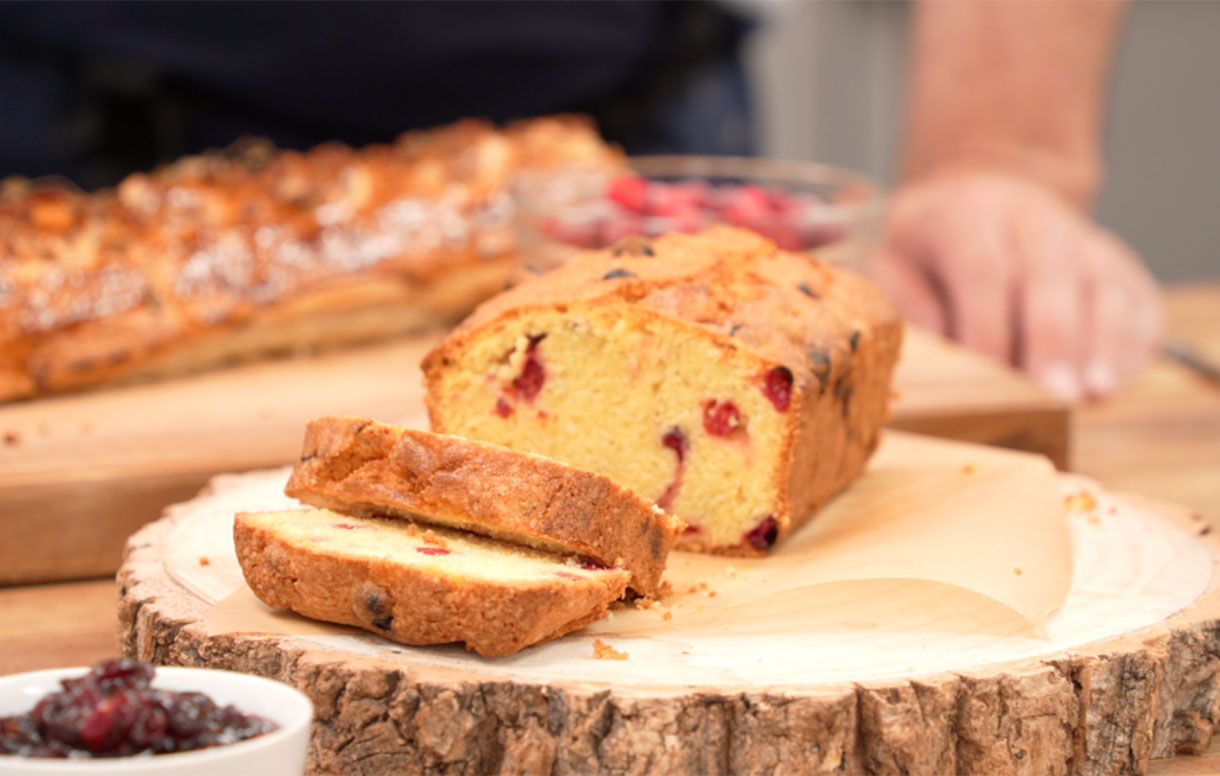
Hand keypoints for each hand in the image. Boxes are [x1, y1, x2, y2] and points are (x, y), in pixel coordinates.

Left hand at [872, 171, 1162, 400]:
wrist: (981, 200)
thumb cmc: (929, 247)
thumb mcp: (893, 259)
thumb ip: (906, 302)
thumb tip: (936, 352)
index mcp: (969, 215)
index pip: (984, 269)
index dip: (987, 326)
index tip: (988, 375)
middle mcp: (1033, 220)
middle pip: (1049, 280)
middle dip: (1052, 342)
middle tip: (1053, 396)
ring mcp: (1082, 240)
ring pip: (1102, 289)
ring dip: (1101, 345)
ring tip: (1093, 395)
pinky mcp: (1118, 264)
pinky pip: (1136, 302)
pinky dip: (1130, 344)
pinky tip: (1113, 384)